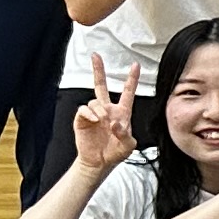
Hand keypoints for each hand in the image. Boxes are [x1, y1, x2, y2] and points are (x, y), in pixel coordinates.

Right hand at [68, 52, 137, 170]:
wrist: (99, 162)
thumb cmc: (115, 153)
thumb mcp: (128, 145)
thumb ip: (126, 134)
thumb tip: (115, 123)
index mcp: (122, 112)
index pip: (127, 92)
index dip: (132, 79)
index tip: (135, 65)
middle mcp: (107, 109)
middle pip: (101, 86)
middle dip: (98, 70)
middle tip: (96, 56)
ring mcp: (94, 113)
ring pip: (95, 101)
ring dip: (100, 110)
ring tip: (102, 121)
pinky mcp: (82, 119)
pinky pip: (84, 110)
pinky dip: (89, 114)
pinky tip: (94, 120)